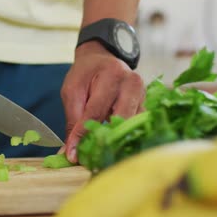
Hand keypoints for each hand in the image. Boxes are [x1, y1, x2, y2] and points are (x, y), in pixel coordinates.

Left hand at [61, 42, 144, 162]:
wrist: (102, 59)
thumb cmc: (85, 74)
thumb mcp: (72, 91)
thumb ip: (72, 120)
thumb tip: (71, 152)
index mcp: (112, 74)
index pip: (96, 110)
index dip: (83, 134)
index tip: (73, 154)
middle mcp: (133, 83)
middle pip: (121, 119)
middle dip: (104, 140)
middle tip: (89, 157)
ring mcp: (143, 95)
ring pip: (132, 126)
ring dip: (115, 141)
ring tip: (99, 155)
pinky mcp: (146, 106)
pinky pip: (137, 127)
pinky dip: (124, 138)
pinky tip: (112, 148)